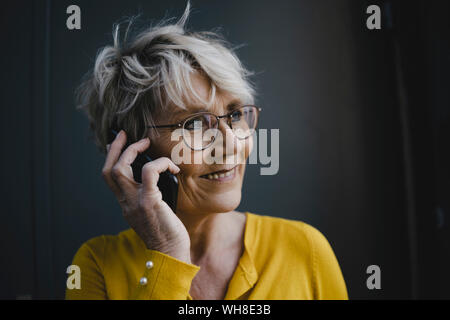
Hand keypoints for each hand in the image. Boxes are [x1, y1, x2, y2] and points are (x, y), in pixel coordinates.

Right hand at [102, 130, 190, 262]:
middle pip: (109, 170)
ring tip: (147, 144)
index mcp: (125, 204)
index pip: (109, 177)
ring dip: (133, 151)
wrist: (170, 253)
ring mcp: (134, 203)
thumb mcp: (152, 212)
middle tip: (127, 135)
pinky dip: (160, 164)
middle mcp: (125, 203)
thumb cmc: (167, 232)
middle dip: (116, 148)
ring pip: (120, 169)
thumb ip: (148, 195)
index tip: (120, 142)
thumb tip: (160, 174)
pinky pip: (149, 173)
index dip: (111, 157)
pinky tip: (172, 166)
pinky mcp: (149, 202)